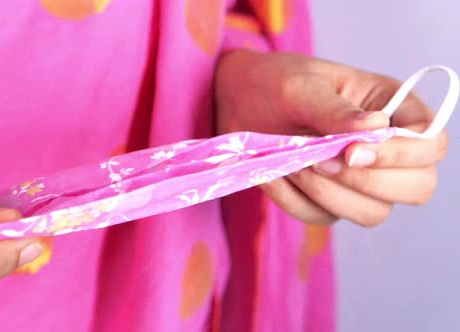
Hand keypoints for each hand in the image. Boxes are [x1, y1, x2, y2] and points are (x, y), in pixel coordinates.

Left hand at [215, 50, 447, 225]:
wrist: (240, 103)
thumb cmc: (276, 83)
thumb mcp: (300, 86)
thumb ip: (334, 109)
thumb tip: (376, 128)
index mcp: (393, 107)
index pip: (430, 142)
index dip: (403, 155)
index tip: (352, 151)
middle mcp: (385, 148)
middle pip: (417, 187)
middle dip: (367, 182)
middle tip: (319, 160)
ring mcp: (359, 179)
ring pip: (373, 213)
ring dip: (329, 195)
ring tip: (293, 164)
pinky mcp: (328, 200)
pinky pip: (324, 217)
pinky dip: (295, 200)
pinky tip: (275, 175)